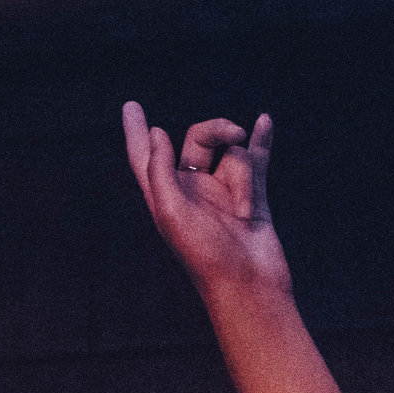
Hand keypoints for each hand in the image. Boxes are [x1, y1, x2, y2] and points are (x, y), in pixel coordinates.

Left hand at [121, 105, 288, 296]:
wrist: (249, 286)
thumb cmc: (205, 257)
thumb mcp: (171, 213)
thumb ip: (159, 171)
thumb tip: (156, 133)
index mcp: (165, 198)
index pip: (145, 158)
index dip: (136, 133)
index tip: (130, 106)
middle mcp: (192, 192)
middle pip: (198, 140)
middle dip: (217, 130)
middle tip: (234, 134)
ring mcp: (222, 192)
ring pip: (232, 155)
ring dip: (243, 175)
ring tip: (244, 210)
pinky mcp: (251, 196)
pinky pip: (255, 160)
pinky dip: (261, 141)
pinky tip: (263, 122)